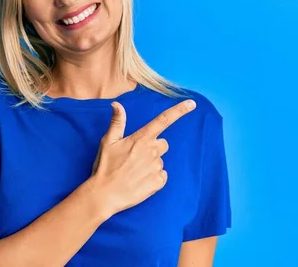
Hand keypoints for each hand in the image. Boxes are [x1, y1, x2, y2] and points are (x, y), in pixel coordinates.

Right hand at [88, 99, 196, 215]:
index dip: (179, 111)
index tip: (192, 104)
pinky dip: (153, 177)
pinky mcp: (158, 182)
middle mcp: (152, 151)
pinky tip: (140, 180)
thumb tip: (117, 104)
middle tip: (136, 156)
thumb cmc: (105, 167)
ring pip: (160, 161)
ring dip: (151, 164)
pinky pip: (162, 175)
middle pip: (163, 144)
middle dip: (154, 147)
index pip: (163, 120)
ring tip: (134, 171)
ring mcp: (156, 167)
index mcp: (141, 139)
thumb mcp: (108, 142)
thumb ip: (117, 122)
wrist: (105, 195)